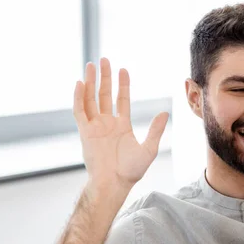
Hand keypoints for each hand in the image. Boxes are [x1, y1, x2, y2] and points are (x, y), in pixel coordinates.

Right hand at [73, 58, 168, 189]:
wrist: (114, 183)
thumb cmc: (131, 171)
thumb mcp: (149, 148)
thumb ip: (155, 130)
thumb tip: (165, 113)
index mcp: (121, 126)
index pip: (121, 100)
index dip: (122, 85)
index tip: (123, 70)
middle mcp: (107, 124)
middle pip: (104, 95)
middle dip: (104, 78)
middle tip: (104, 60)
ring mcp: (95, 127)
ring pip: (90, 99)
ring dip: (90, 82)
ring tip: (91, 65)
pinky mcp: (85, 132)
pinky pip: (80, 112)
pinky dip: (79, 98)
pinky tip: (81, 84)